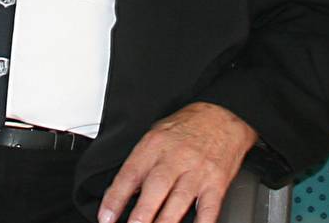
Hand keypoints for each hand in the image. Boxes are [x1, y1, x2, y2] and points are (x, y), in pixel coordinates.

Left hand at [98, 102, 257, 222]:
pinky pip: (209, 207)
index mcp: (155, 145)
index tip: (105, 218)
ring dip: (165, 222)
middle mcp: (176, 157)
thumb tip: (120, 194)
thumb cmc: (187, 127)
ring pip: (179, 201)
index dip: (115, 198)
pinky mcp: (217, 182)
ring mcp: (197, 170)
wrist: (223, 116)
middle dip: (141, 214)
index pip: (130, 174)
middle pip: (156, 188)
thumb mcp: (157, 135)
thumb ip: (140, 163)